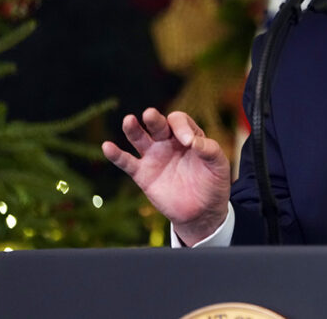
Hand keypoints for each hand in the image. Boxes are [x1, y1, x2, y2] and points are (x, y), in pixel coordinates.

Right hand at [102, 108, 230, 245]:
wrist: (202, 212)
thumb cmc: (213, 184)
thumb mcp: (219, 165)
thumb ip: (210, 150)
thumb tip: (193, 141)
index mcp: (188, 136)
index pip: (179, 122)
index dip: (181, 127)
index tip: (188, 143)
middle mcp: (168, 142)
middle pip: (158, 125)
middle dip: (154, 119)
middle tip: (150, 115)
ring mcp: (154, 157)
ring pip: (139, 138)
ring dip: (133, 129)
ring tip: (129, 120)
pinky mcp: (143, 174)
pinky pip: (126, 162)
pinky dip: (116, 155)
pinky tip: (107, 146)